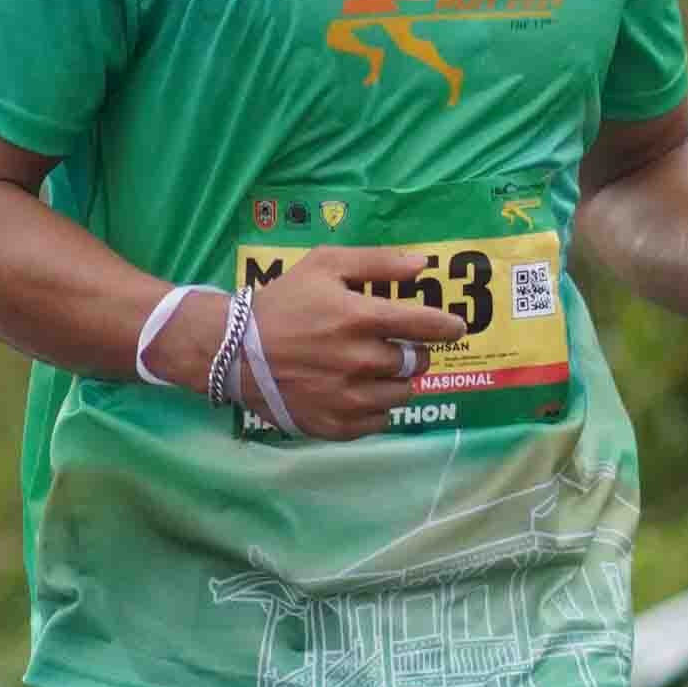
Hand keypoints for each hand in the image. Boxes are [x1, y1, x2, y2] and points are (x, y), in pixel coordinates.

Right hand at [237, 245, 477, 439]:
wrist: (233, 351)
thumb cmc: (283, 303)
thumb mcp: (324, 265)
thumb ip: (376, 262)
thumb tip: (423, 265)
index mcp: (360, 318)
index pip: (425, 326)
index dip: (446, 326)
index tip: (454, 328)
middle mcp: (359, 361)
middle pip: (415, 362)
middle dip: (412, 352)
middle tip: (395, 345)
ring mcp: (347, 397)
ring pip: (401, 394)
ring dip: (395, 380)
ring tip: (374, 369)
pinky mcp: (335, 424)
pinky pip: (379, 421)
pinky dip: (376, 407)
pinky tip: (357, 391)